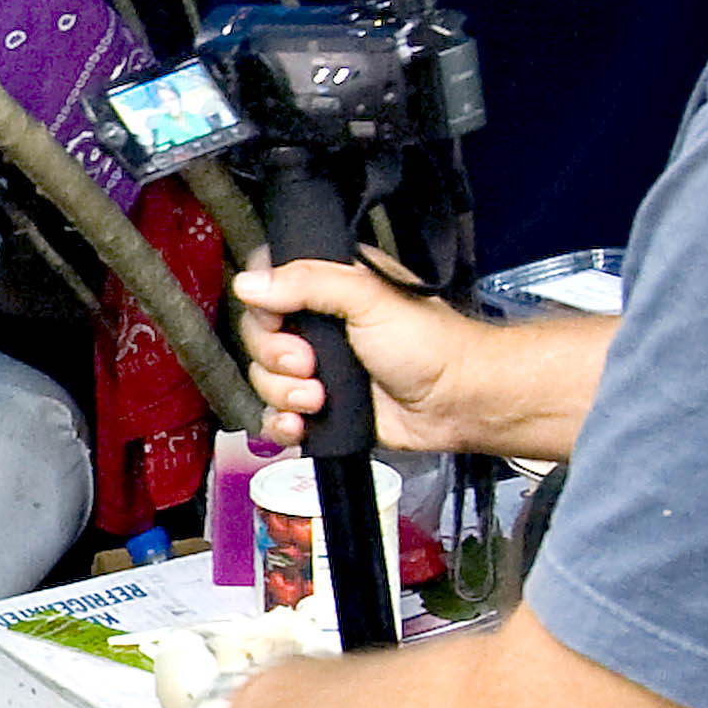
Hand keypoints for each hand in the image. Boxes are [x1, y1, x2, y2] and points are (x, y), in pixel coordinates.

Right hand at [233, 251, 479, 452]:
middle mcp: (320, 327)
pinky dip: (283, 424)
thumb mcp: (368, 297)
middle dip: (277, 357)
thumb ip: (308, 283)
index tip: (279, 320)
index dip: (264, 308)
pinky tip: (302, 423)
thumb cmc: (431, 344)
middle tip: (309, 363)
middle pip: (259, 339)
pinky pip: (278, 417)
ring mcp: (319, 370)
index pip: (267, 288)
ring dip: (285, 394)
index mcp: (330, 288)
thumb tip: (249, 284)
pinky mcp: (322, 409)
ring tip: (320, 397)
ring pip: (265, 381)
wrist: (457, 402)